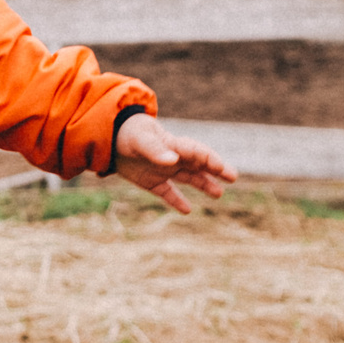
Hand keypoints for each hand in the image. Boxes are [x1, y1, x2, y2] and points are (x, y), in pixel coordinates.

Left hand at [113, 113, 235, 213]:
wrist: (110, 137)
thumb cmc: (129, 132)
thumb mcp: (140, 139)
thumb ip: (155, 150)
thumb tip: (173, 160)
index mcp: (173, 144)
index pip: (196, 151)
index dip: (209, 159)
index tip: (221, 167)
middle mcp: (173, 157)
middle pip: (199, 164)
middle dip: (216, 169)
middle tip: (233, 176)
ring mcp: (164, 170)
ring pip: (189, 178)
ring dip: (204, 185)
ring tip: (219, 193)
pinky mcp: (152, 182)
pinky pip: (168, 193)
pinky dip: (177, 201)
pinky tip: (187, 210)